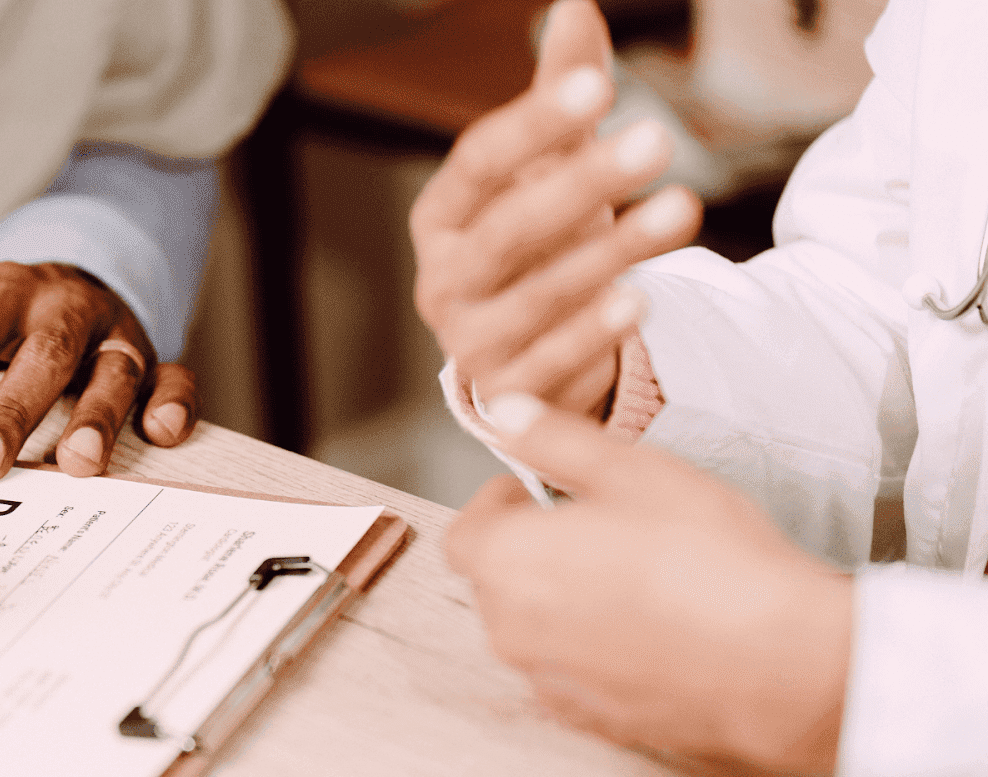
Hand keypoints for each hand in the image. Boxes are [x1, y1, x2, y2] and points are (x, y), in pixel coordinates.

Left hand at [0, 262, 196, 482]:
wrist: (61, 274)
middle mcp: (48, 309)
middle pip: (31, 360)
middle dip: (6, 414)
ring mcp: (106, 330)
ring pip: (108, 369)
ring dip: (95, 416)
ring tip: (76, 467)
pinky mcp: (152, 352)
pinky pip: (175, 374)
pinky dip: (174, 401)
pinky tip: (163, 434)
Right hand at [409, 0, 702, 417]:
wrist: (528, 352)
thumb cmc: (536, 248)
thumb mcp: (546, 172)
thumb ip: (559, 99)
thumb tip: (576, 6)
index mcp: (440, 217)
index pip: (478, 163)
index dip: (535, 124)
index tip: (599, 85)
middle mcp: (441, 280)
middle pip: (506, 230)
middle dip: (581, 183)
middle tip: (656, 137)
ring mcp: (469, 341)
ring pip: (535, 297)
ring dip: (609, 254)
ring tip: (680, 209)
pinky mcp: (508, 394)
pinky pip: (549, 364)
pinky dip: (594, 335)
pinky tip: (641, 301)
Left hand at [443, 394, 851, 774]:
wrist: (778, 660)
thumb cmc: (705, 555)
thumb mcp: (630, 470)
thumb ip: (553, 439)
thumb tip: (505, 413)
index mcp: (506, 564)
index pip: (463, 536)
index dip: (496, 508)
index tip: (541, 494)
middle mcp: (510, 631)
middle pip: (496, 583)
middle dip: (531, 552)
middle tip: (599, 531)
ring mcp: (548, 681)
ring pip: (533, 631)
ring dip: (561, 602)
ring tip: (633, 579)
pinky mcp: (591, 720)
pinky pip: (571, 674)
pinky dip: (592, 651)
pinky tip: (650, 632)